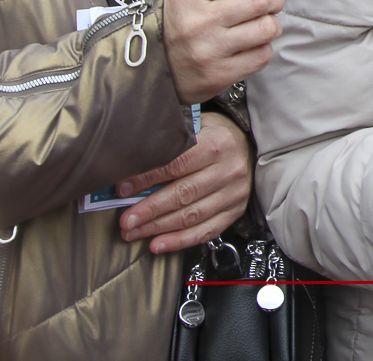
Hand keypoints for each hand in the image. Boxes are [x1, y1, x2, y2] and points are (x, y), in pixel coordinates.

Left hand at [118, 112, 250, 253]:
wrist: (249, 144)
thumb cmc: (214, 135)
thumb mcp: (196, 127)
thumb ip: (169, 143)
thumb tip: (130, 167)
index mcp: (216, 143)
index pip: (176, 164)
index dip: (147, 179)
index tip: (123, 190)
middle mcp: (228, 169)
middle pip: (183, 194)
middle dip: (150, 210)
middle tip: (126, 221)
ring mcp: (233, 193)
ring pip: (192, 216)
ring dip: (159, 228)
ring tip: (134, 232)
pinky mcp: (235, 211)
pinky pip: (206, 231)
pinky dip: (180, 241)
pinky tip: (158, 244)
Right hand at [164, 0, 288, 102]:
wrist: (150, 69)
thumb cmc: (178, 25)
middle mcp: (200, 22)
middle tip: (273, 0)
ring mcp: (211, 50)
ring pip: (266, 27)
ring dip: (272, 23)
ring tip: (262, 23)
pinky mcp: (221, 74)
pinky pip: (262, 55)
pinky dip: (264, 47)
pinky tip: (252, 45)